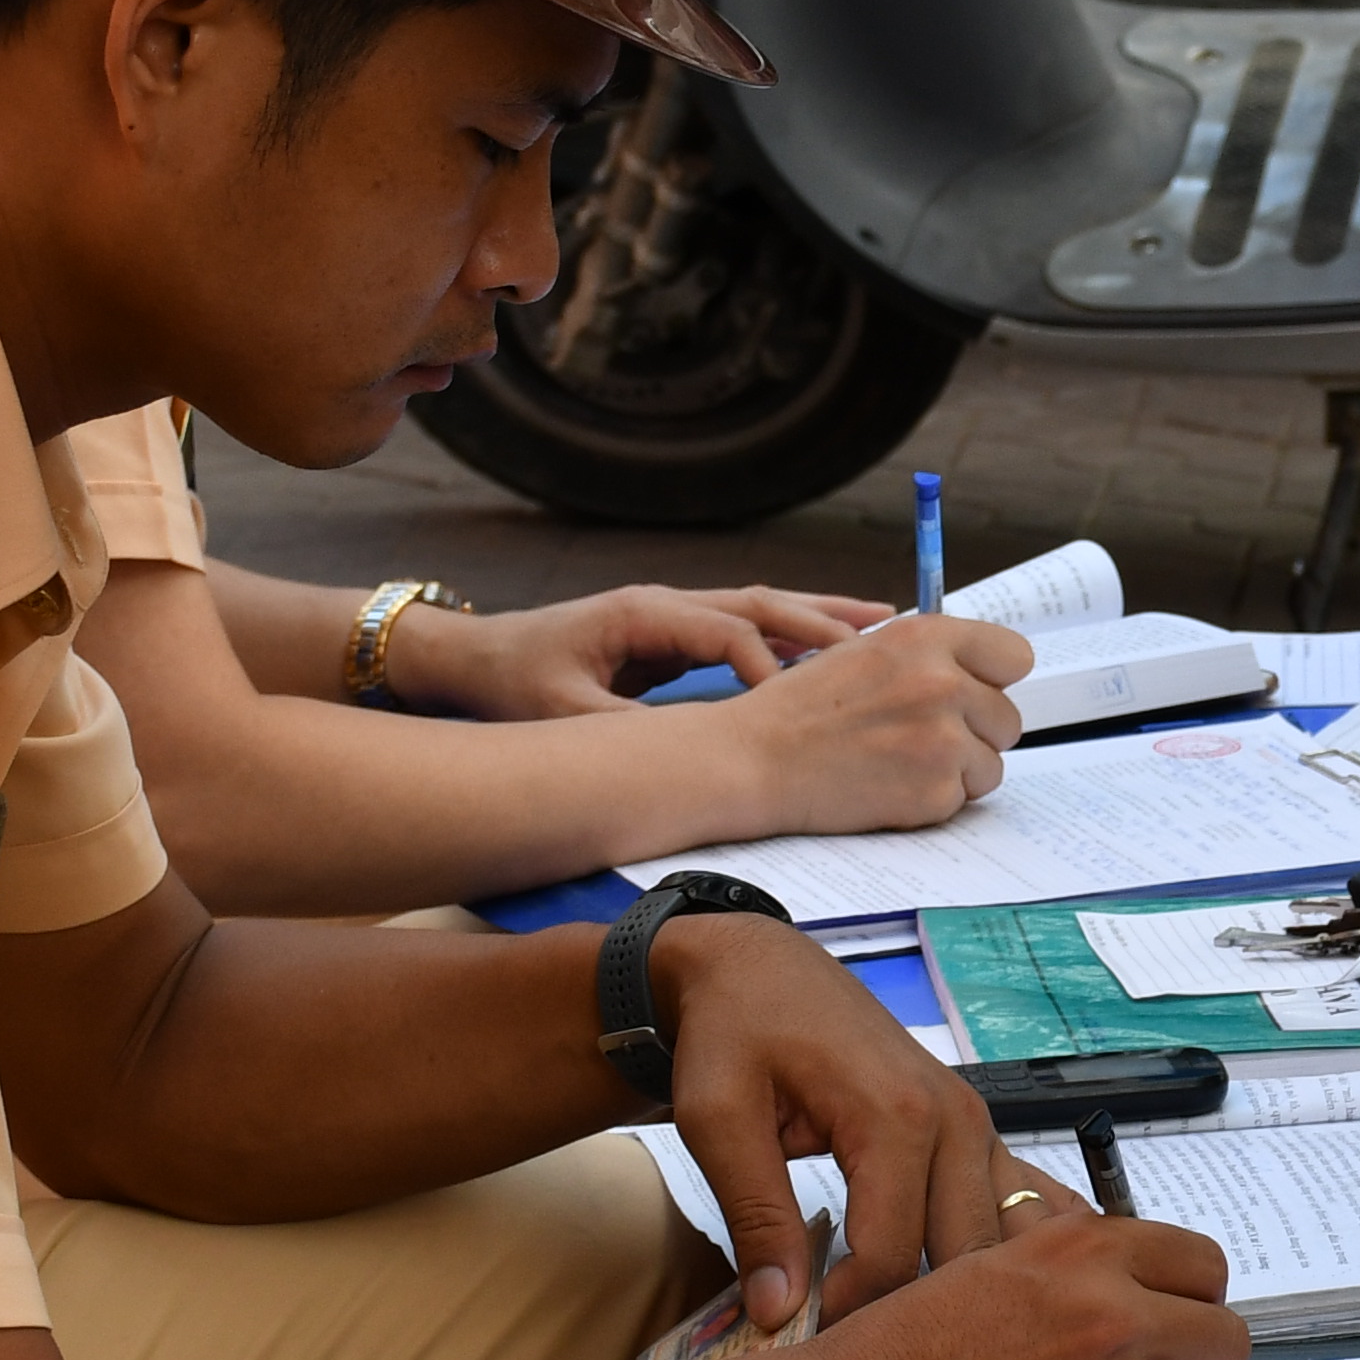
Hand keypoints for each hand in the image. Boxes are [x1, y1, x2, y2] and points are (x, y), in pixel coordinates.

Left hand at [407, 580, 891, 716]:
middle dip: (823, 622)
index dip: (766, 666)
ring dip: (820, 618)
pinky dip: (792, 635)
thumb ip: (620, 730)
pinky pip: (747, 627)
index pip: (727, 633)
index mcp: (643, 616)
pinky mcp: (674, 632)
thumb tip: (677, 756)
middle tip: (886, 637)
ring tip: (885, 625)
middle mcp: (667, 604)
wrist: (473, 656)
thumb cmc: (514, 681)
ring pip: (762, 608)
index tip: (798, 703)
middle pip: (760, 604)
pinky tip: (831, 649)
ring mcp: (673, 613)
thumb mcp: (562, 713)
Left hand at [653, 916, 1021, 1327]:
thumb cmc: (733, 1033)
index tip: (801, 1335)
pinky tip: (985, 1291)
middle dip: (916, 1315)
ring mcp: (977, 1124)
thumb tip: (778, 1313)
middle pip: (964, 1256)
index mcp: (896, 1116)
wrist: (760, 968)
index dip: (849, 1313)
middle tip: (859, 1352)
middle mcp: (957, 1120)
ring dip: (969, 1290)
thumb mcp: (719, 1120)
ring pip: (1006, 1238)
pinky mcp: (977, 1130)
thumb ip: (756, 1218)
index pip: (894, 1255)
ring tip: (911, 1331)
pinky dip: (1012, 1248)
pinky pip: (1025, 1200)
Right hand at [697, 614, 1029, 829]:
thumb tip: (984, 671)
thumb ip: (929, 655)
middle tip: (923, 738)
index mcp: (925, 637)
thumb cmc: (802, 706)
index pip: (1014, 655)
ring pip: (991, 763)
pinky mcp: (934, 791)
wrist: (755, 759)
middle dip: (974, 732)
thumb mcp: (866, 651)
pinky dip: (932, 800)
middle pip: (1007, 717)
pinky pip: (962, 799)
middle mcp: (940, 683)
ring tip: (901, 763)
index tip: (977, 691)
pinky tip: (889, 786)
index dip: (994, 679)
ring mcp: (941, 740)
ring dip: (957, 770)